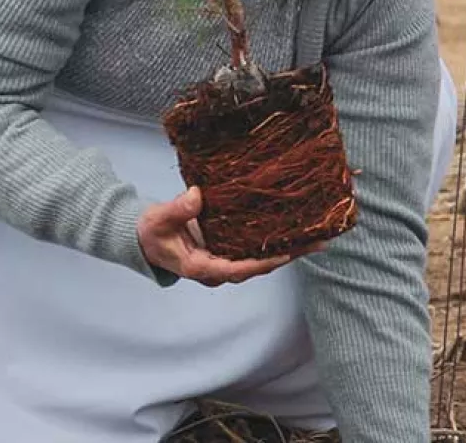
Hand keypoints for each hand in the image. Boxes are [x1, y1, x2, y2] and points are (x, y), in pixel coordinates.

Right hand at [137, 186, 323, 286]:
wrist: (147, 238)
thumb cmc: (152, 232)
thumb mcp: (158, 220)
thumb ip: (176, 210)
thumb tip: (196, 197)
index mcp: (203, 267)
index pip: (239, 269)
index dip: (263, 262)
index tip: (287, 253)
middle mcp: (220, 269)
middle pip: (259, 266)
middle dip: (288, 255)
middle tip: (317, 243)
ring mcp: (227, 260)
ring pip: (262, 258)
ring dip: (289, 249)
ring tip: (318, 237)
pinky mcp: (230, 248)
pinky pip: (257, 247)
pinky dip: (277, 240)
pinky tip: (298, 229)